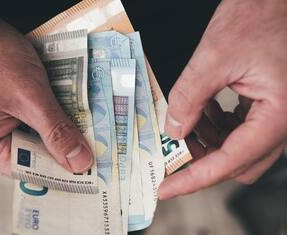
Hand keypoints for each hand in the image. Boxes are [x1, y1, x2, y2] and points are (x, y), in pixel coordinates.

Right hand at [0, 0, 92, 174]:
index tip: (96, 165)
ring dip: (62, 124)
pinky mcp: (7, 109)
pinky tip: (72, 104)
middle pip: (39, 153)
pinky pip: (35, 118)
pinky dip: (53, 111)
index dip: (65, 168)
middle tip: (100, 140)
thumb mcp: (29, 97)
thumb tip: (80, 164)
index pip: (34, 171)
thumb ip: (56, 132)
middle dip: (66, 143)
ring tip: (90, 120)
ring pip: (40, 134)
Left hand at [159, 0, 286, 199]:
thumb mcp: (215, 57)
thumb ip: (190, 97)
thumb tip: (174, 130)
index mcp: (277, 116)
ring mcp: (274, 114)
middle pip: (236, 163)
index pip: (229, 163)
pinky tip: (201, 111)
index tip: (166, 189)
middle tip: (172, 155)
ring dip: (207, 143)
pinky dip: (216, 127)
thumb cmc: (259, 16)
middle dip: (201, 162)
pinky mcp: (266, 104)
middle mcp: (280, 121)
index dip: (193, 180)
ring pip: (237, 148)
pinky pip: (239, 129)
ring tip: (183, 125)